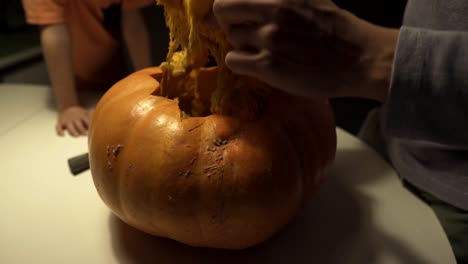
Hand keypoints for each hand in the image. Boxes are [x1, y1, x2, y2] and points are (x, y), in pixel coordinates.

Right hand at [56, 106, 92, 136]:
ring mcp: (67, 121)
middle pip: (78, 125)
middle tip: (86, 134)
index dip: (90, 125)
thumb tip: (96, 113)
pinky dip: (59, 132)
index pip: (87, 121)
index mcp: (82, 116)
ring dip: (73, 132)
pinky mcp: (60, 123)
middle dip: (82, 130)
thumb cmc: (80, 114)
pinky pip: (58, 128)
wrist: (67, 108)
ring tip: (77, 135)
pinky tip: (63, 135)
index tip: (92, 129)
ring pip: (69, 128)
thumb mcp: (87, 113)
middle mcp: (74, 119)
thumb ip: (92, 115)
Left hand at [213, 0, 397, 100]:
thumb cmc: (337, 29)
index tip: (230, 14)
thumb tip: (255, 1)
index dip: (228, 6)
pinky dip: (241, 63)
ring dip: (241, 45)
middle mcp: (272, 10)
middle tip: (243, 32)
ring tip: (261, 51)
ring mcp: (269, 38)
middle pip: (223, 11)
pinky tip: (257, 65)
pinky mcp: (268, 65)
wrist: (360, 59)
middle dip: (228, 22)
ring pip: (230, 38)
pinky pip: (234, 61)